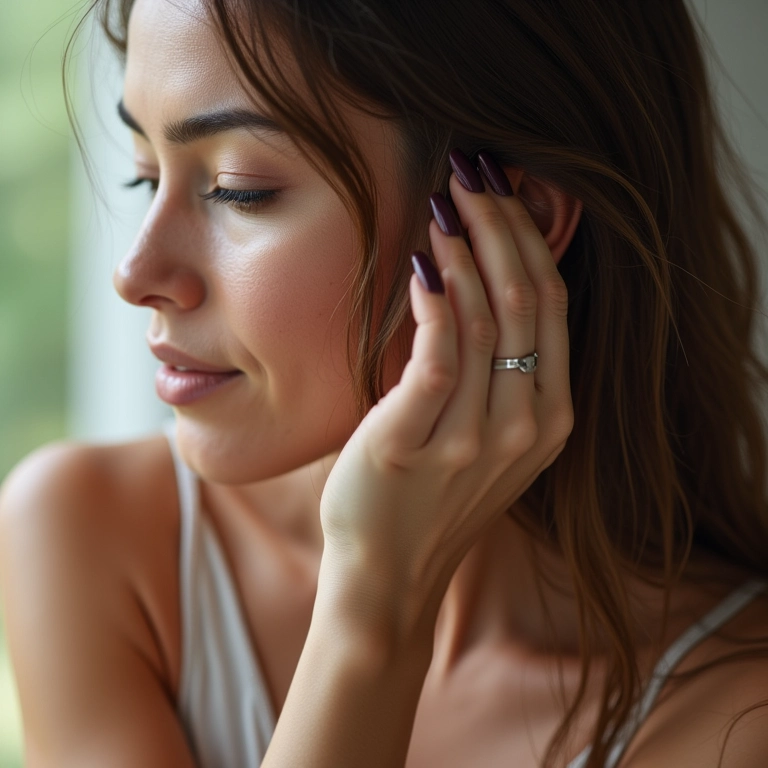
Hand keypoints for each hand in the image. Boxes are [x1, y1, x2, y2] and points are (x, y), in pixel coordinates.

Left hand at [317, 148, 573, 642]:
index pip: (553, 308)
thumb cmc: (430, 498)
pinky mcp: (417, 441)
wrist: (388, 573)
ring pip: (486, 316)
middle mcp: (526, 425)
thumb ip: (498, 371)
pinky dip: (432, 299)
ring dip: (464, 249)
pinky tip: (419, 263)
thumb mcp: (486, 437)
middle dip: (502, 225)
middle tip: (473, 174)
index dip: (532, 240)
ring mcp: (475, 438)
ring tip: (443, 203)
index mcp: (550, 419)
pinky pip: (437, 353)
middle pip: (528, 300)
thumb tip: (477, 280)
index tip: (505, 191)